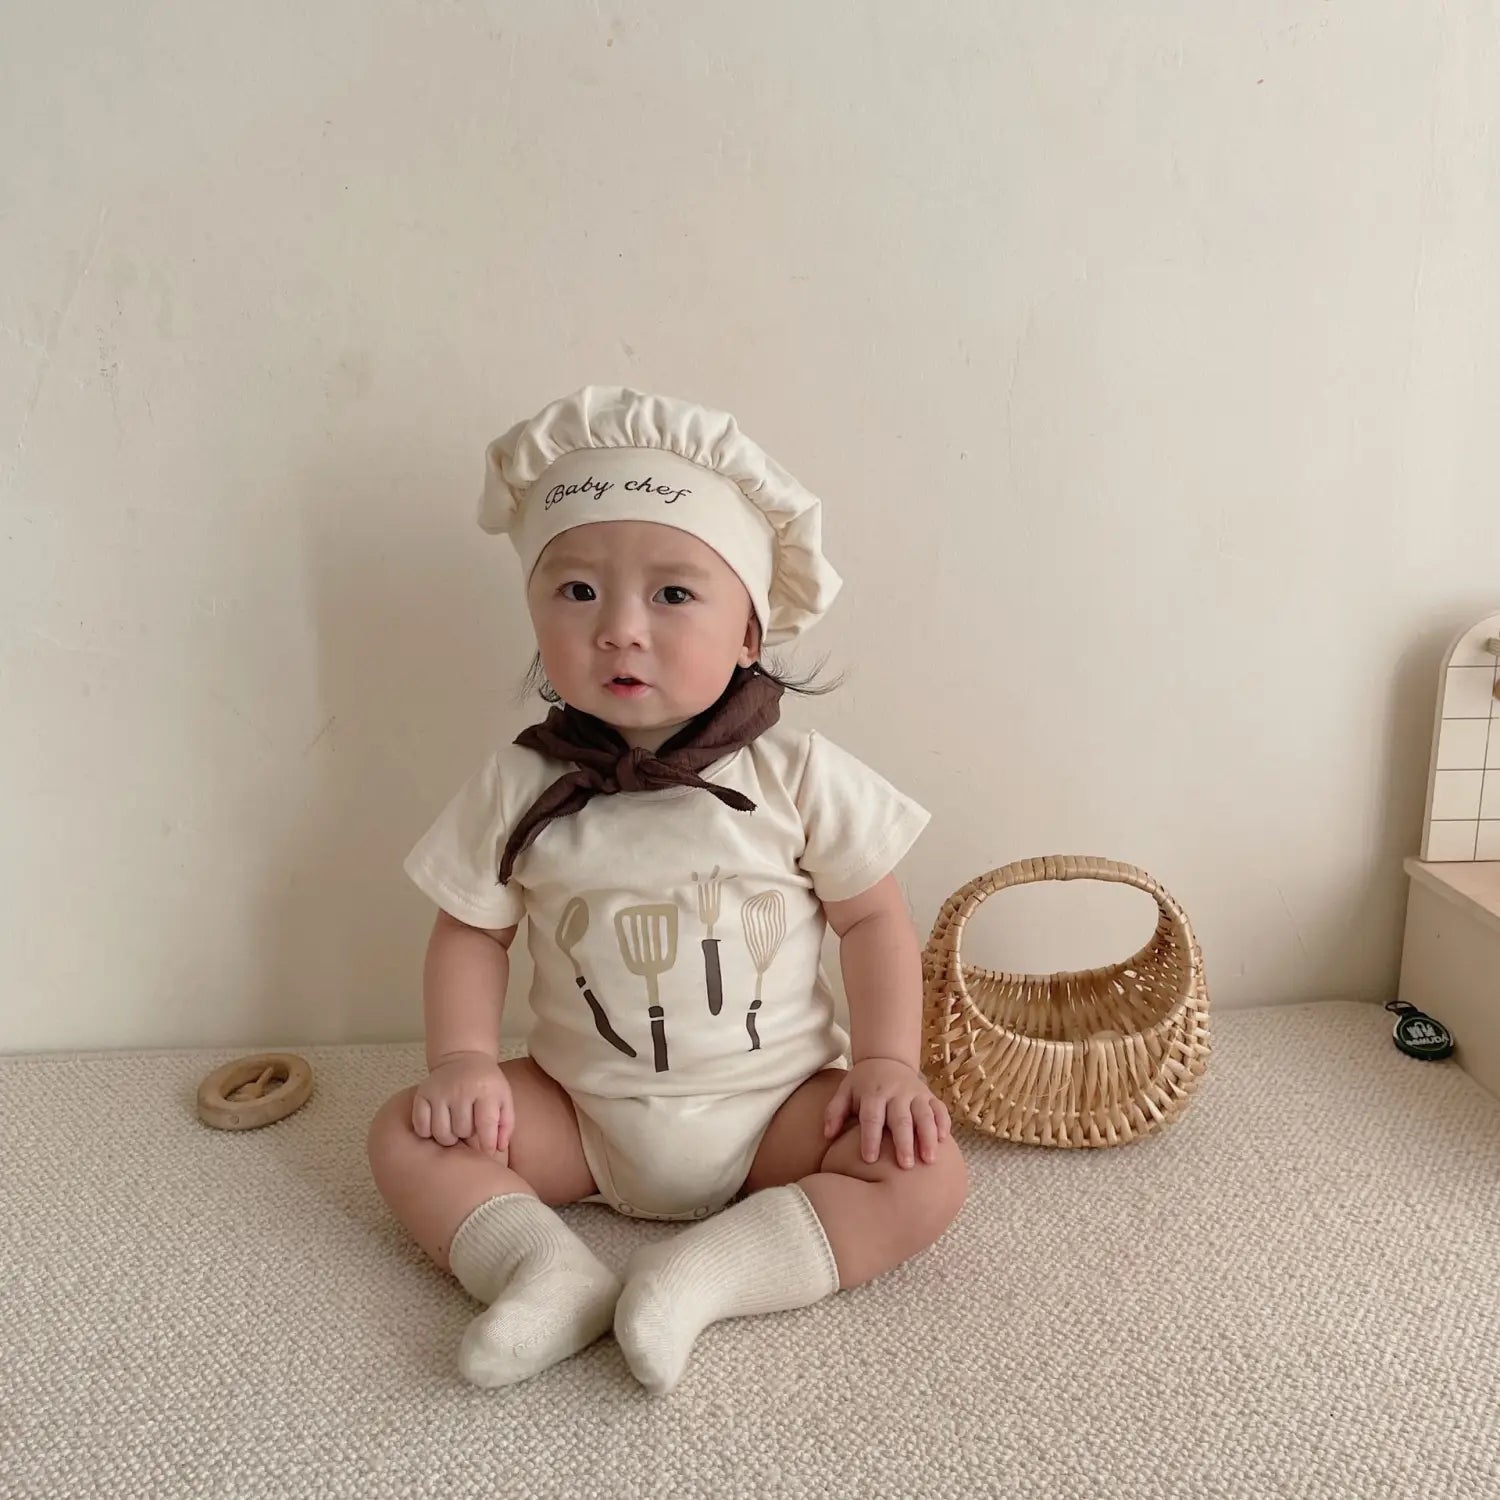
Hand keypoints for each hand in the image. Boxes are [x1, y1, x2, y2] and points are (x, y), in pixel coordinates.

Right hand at [412, 1052, 512, 1161]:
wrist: (463, 1057)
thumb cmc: (486, 1083)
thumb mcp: (504, 1098)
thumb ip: (506, 1124)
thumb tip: (499, 1149)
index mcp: (485, 1089)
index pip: (486, 1124)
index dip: (488, 1143)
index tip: (488, 1151)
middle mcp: (460, 1089)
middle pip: (461, 1131)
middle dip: (467, 1134)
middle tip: (468, 1126)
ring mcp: (439, 1091)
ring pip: (441, 1133)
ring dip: (449, 1137)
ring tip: (454, 1127)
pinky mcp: (422, 1093)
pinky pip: (421, 1127)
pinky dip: (428, 1132)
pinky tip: (437, 1124)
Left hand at [822, 1057, 950, 1168]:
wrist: (887, 1059)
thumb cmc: (863, 1084)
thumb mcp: (844, 1091)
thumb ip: (834, 1112)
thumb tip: (827, 1135)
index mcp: (873, 1093)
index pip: (872, 1117)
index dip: (870, 1137)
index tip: (869, 1159)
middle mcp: (896, 1093)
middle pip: (901, 1119)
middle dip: (904, 1142)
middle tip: (905, 1166)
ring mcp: (915, 1094)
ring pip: (924, 1115)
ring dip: (928, 1136)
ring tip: (929, 1160)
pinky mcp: (930, 1095)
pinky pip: (939, 1108)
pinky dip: (943, 1123)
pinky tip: (945, 1141)